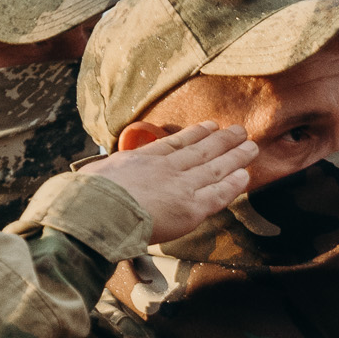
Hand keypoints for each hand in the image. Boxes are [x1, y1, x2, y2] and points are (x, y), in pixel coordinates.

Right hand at [85, 124, 257, 242]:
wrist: (97, 211)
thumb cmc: (88, 199)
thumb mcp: (95, 174)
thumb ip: (103, 174)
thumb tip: (89, 178)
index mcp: (143, 159)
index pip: (175, 144)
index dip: (195, 134)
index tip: (209, 126)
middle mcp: (166, 169)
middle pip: (202, 150)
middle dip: (223, 140)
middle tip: (239, 131)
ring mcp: (181, 186)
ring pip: (215, 168)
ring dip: (235, 156)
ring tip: (251, 146)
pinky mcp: (191, 208)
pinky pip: (219, 194)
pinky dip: (234, 184)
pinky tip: (246, 175)